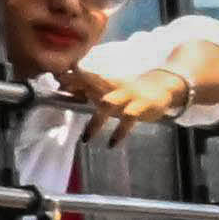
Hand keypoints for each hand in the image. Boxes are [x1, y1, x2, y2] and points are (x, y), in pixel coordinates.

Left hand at [64, 39, 186, 128]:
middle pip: (94, 84)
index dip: (70, 77)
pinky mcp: (141, 106)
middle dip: (77, 86)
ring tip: (86, 139)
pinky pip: (129, 118)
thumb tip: (61, 88)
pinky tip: (111, 143)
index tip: (55, 80)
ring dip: (96, 120)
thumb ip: (87, 89)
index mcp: (106, 82)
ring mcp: (128, 96)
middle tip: (61, 92)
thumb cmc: (128, 91)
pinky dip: (120, 132)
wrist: (162, 87)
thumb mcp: (108, 88)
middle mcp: (115, 87)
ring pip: (109, 103)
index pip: (86, 76)